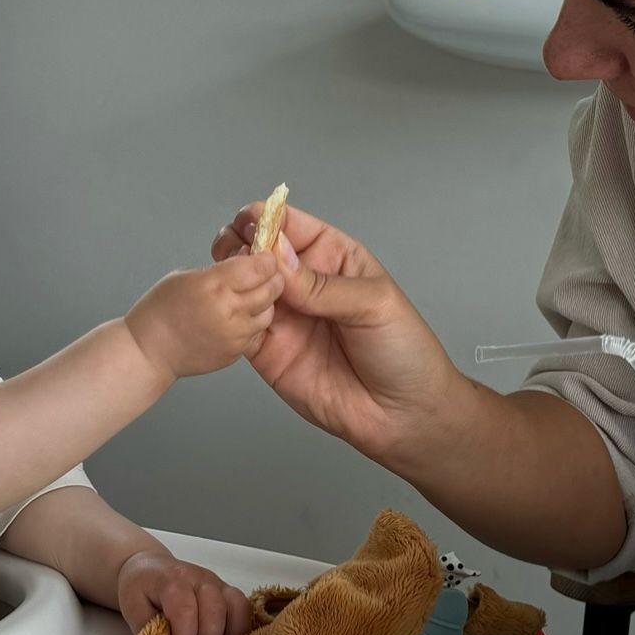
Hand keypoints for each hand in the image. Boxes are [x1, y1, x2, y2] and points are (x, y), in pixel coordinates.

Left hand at [117, 552, 253, 634]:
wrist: (150, 567)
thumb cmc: (141, 589)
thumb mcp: (132, 609)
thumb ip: (148, 631)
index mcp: (172, 581)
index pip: (185, 610)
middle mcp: (200, 579)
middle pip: (215, 609)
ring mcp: (218, 584)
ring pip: (237, 608)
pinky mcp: (229, 592)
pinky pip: (245, 611)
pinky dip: (240, 632)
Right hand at [125, 252, 281, 379]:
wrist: (149, 350)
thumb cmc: (160, 310)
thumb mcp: (187, 275)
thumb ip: (221, 270)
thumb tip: (247, 261)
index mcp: (214, 285)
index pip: (260, 266)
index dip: (265, 259)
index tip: (263, 256)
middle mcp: (228, 310)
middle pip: (271, 288)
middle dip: (271, 278)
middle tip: (263, 275)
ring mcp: (234, 334)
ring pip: (268, 312)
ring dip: (264, 302)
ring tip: (247, 297)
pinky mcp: (235, 352)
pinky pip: (257, 333)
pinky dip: (253, 323)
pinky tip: (237, 318)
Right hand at [212, 202, 461, 463]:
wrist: (403, 415)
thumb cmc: (404, 350)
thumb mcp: (373, 304)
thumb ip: (322, 284)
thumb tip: (276, 257)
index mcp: (331, 256)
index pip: (288, 225)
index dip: (265, 219)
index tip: (250, 222)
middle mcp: (302, 282)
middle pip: (255, 251)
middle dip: (240, 247)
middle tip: (240, 258)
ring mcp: (283, 316)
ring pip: (241, 286)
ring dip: (232, 281)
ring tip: (240, 288)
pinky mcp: (268, 351)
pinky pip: (239, 327)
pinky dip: (230, 318)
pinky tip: (236, 316)